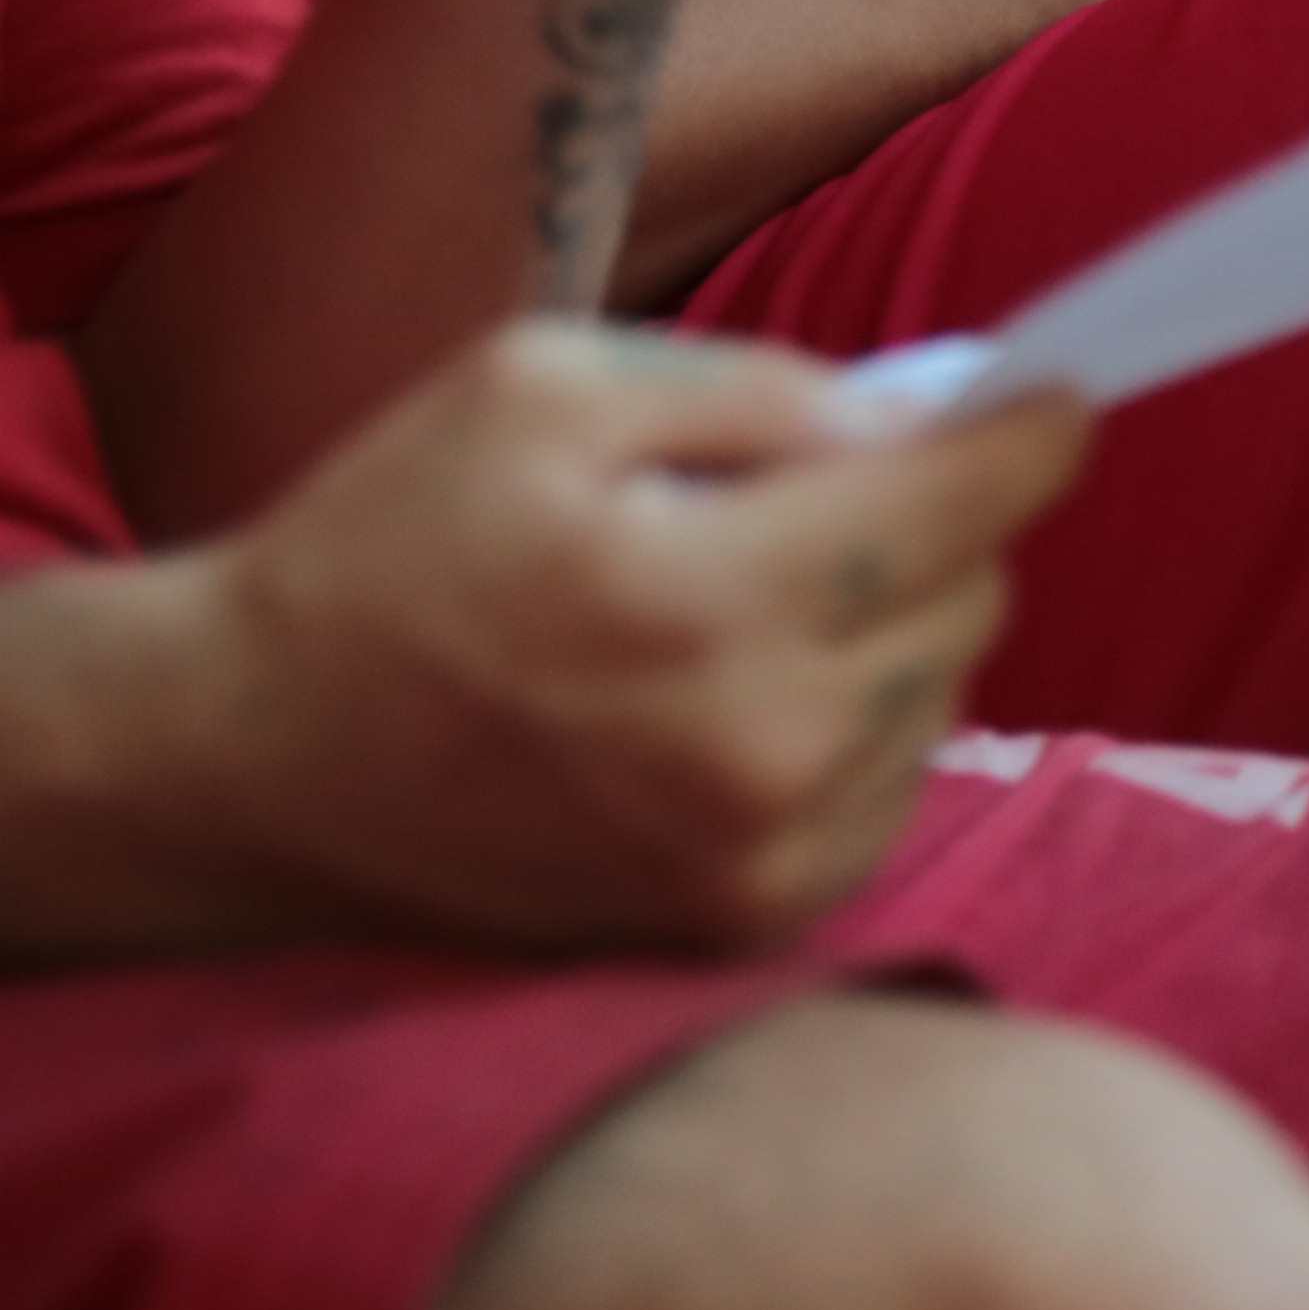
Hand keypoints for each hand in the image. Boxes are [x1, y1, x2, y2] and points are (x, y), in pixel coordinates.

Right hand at [179, 322, 1092, 956]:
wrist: (255, 763)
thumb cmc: (388, 548)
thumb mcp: (536, 390)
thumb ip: (752, 389)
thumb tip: (918, 414)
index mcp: (705, 599)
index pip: (963, 506)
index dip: (1028, 436)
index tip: (1052, 398)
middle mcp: (761, 746)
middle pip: (975, 597)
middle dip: (930, 529)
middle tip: (825, 500)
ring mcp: (767, 852)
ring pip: (944, 696)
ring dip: (892, 632)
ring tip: (747, 609)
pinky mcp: (755, 920)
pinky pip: (893, 787)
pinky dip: (857, 728)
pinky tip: (739, 700)